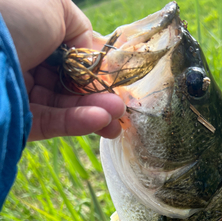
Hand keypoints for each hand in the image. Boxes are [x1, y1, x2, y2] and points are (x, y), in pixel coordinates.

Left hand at [1, 0, 124, 140]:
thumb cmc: (10, 12)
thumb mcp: (54, 6)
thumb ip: (79, 29)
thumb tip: (95, 53)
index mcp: (32, 34)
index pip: (72, 58)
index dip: (97, 72)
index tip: (120, 84)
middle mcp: (25, 62)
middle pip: (71, 86)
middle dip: (100, 97)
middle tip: (123, 109)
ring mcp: (20, 93)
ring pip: (63, 107)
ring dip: (95, 112)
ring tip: (117, 117)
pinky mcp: (17, 120)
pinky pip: (50, 123)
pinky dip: (76, 122)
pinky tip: (99, 120)